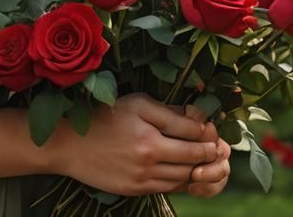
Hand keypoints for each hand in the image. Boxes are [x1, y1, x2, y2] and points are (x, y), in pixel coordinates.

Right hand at [45, 92, 219, 196]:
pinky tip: (188, 172)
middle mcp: (149, 158)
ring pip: (184, 177)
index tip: (212, 129)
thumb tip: (196, 117)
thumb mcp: (136, 103)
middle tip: (220, 148)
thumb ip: (167, 111)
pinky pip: (169, 188)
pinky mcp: (136, 190)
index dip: (208, 131)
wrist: (71, 144)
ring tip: (210, 161)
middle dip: (211, 153)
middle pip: (193, 159)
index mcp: (150, 134)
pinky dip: (183, 181)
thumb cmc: (105, 116)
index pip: (193, 134)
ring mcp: (142, 178)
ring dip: (201, 170)